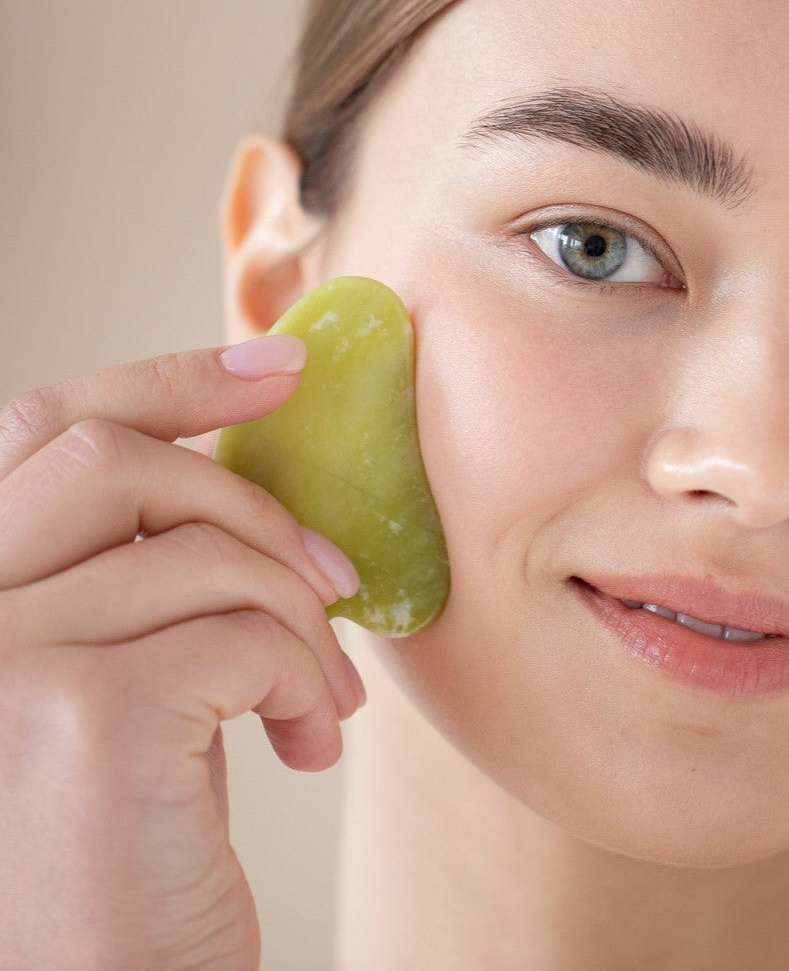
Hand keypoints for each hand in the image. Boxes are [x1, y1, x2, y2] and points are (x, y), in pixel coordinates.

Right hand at [0, 337, 364, 969]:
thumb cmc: (117, 843)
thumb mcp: (110, 675)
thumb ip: (132, 568)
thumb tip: (235, 464)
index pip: (39, 428)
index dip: (162, 377)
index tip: (273, 365)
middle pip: (111, 458)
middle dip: (249, 500)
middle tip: (335, 576)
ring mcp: (0, 659)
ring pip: (201, 550)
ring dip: (298, 617)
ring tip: (322, 696)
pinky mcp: (83, 714)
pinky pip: (245, 631)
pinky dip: (304, 677)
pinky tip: (305, 744)